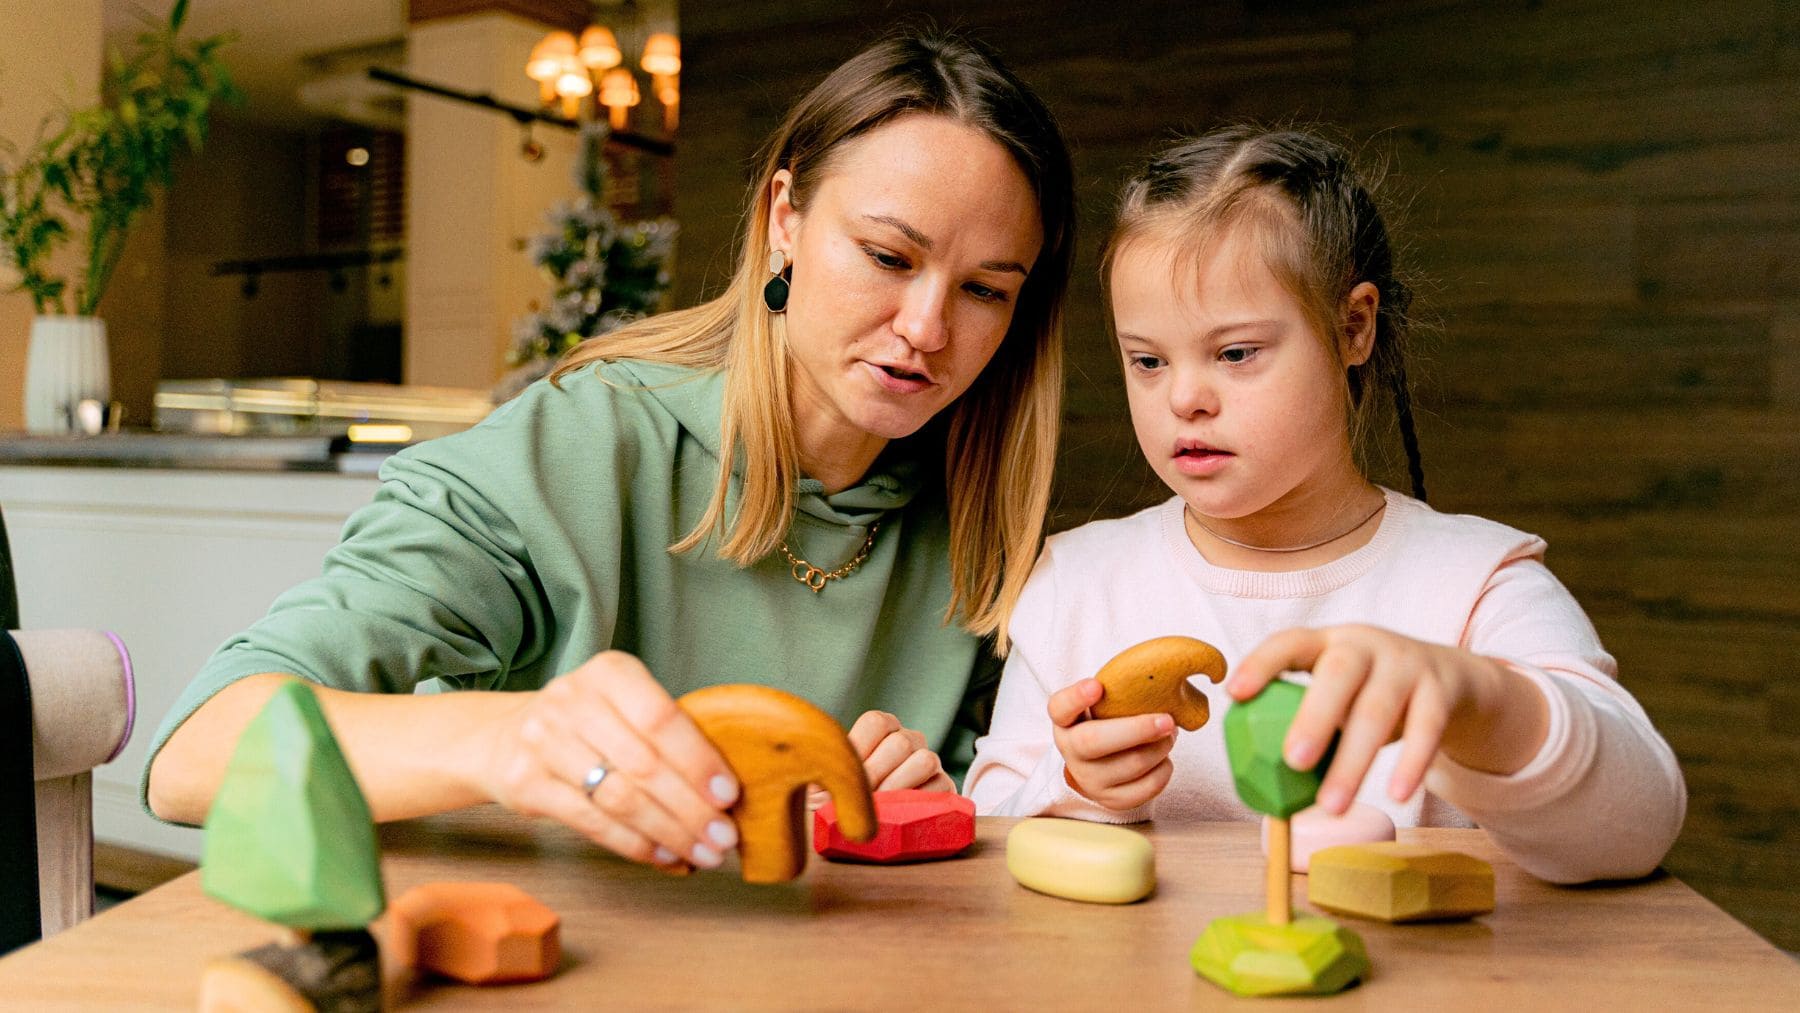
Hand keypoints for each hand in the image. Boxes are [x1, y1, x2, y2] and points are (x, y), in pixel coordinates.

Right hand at [476, 650, 742, 871]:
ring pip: (620, 799)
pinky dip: (635, 844)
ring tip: (701, 854)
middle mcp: (573, 701)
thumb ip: (668, 735)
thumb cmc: (587, 724)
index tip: (729, 796)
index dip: (698, 761)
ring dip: (668, 833)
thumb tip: (725, 793)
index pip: (662, 719)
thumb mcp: (622, 705)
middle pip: (644, 765)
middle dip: (691, 808)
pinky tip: (663, 856)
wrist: (501, 736)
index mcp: (610, 673)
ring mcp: (544, 742)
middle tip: (724, 838)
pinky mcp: (526, 784)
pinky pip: (593, 823)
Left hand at [807, 710, 952, 809]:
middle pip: (899, 743)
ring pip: (924, 760)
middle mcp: (908, 740)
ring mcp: (929, 760)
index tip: (845, 774)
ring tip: (879, 809)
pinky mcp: (944, 786)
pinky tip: (900, 816)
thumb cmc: (847, 801)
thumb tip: (820, 786)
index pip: (876, 722)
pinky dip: (920, 802)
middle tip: (859, 798)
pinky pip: (941, 787)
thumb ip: (825, 778)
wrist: (876, 827)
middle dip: (876, 775)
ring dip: (899, 787)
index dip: (860, 748)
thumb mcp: (832, 785)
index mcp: (881, 730)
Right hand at [1047, 678, 1177, 810]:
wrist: (1100, 767)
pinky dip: (1164, 769)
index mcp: (1065, 721)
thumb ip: (1117, 691)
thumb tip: (1161, 677)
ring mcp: (1089, 779)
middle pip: (1094, 742)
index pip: (1060, 707)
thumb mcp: (1101, 705)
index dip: (1076, 697)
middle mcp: (1071, 751)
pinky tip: (1164, 757)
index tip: (1096, 685)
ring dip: (1160, 747)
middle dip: (1136, 730)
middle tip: (1167, 720)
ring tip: (1170, 733)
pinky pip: (1147, 787)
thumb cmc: (1107, 724)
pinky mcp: (1112, 800)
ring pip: (1131, 764)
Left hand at [1226, 625, 1546, 814]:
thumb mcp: (1338, 693)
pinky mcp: (1440, 690)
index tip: (1235, 694)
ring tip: (1332, 804)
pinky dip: (1411, 763)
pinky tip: (1396, 795)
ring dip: (1354, 760)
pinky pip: (1427, 728)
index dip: (1261, 664)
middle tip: (1293, 761)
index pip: (1289, 642)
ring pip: (1379, 709)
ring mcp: (1406, 664)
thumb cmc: (1370, 693)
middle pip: (1339, 673)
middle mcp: (1366, 645)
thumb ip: (1305, 720)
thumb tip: (1258, 779)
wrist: (1450, 678)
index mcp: (1328, 642)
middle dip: (1314, 717)